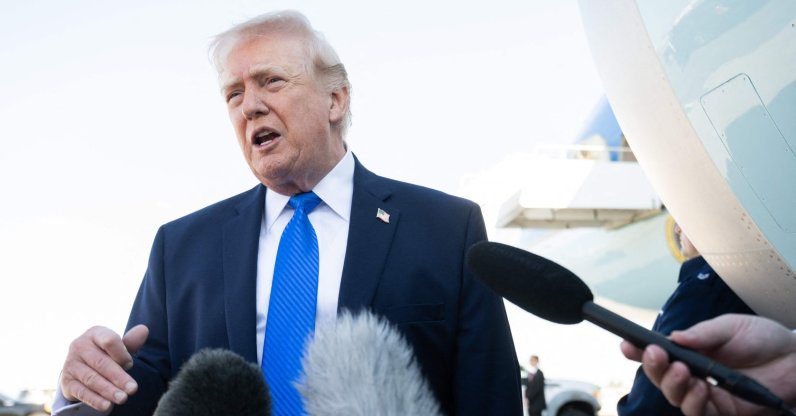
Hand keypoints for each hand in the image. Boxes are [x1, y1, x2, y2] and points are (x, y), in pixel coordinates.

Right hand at [59, 325, 148, 410]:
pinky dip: (95, 400)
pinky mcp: (66, 381)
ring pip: (92, 379)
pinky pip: (81, 392)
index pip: (109, 341)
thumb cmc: (105, 353)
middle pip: (101, 363)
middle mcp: (79, 346)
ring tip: (123, 399)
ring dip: (108, 390)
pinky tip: (107, 405)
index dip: (121, 353)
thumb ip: (130, 342)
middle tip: (133, 389)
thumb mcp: (118, 346)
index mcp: (95, 333)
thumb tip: (144, 330)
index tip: (130, 365)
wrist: (81, 365)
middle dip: (118, 377)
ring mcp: (71, 364)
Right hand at [620, 314, 795, 415]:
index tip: (627, 344)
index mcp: (690, 351)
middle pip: (661, 378)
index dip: (639, 351)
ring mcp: (707, 395)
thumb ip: (704, 333)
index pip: (659, 353)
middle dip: (653, 367)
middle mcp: (693, 374)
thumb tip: (674, 336)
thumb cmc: (763, 339)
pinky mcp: (723, 412)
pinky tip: (700, 389)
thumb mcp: (732, 326)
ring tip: (682, 370)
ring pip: (676, 397)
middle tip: (656, 354)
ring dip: (673, 385)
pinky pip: (700, 413)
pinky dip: (694, 402)